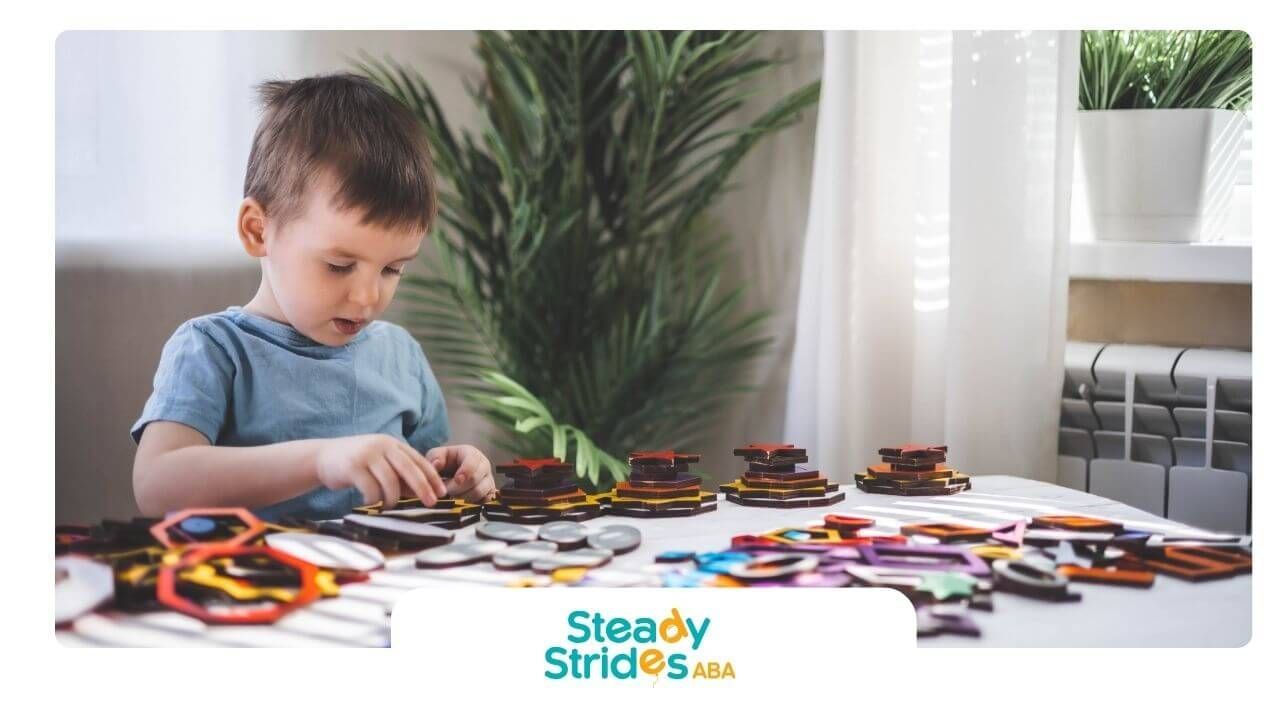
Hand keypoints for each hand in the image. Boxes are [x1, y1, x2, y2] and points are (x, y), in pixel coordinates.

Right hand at [315, 434, 446, 508]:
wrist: (322, 457)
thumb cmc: (357, 463)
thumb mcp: (380, 463)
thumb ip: (399, 474)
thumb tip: (422, 492)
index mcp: (392, 444)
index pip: (418, 460)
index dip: (432, 477)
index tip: (442, 492)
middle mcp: (381, 445)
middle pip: (409, 468)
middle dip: (423, 487)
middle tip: (431, 502)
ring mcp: (367, 454)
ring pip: (390, 481)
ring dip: (393, 498)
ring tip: (389, 505)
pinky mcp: (352, 466)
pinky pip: (370, 488)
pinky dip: (374, 499)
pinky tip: (371, 502)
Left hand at [425, 444, 495, 502]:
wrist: (455, 471)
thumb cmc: (447, 462)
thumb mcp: (438, 455)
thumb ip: (435, 457)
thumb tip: (436, 464)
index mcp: (472, 454)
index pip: (473, 462)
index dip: (465, 472)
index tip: (456, 480)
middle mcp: (484, 467)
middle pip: (475, 480)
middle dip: (457, 488)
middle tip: (445, 491)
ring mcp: (488, 481)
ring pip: (479, 493)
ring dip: (462, 497)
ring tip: (451, 496)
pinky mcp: (488, 494)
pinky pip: (483, 502)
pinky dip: (470, 504)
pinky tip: (461, 501)